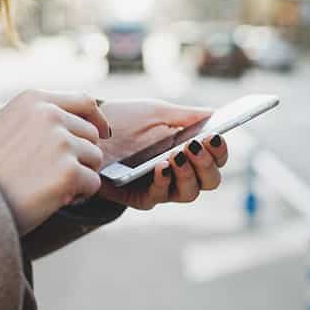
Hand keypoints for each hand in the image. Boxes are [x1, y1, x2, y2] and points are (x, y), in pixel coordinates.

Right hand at [0, 90, 110, 234]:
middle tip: (56, 175)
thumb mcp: (9, 126)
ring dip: (81, 175)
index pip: (85, 101)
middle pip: (92, 133)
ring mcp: (60, 142)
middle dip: (82, 155)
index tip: (104, 133)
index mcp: (34, 99)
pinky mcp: (68, 171)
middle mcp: (49, 114)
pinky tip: (55, 199)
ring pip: (95, 158)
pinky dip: (80, 194)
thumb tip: (88, 122)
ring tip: (50, 186)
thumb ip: (42, 117)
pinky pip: (93, 183)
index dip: (98, 119)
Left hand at [95, 100, 228, 209]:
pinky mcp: (139, 197)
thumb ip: (187, 115)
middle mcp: (181, 173)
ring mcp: (162, 187)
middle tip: (198, 146)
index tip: (216, 136)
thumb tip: (216, 114)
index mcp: (190, 152)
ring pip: (189, 193)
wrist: (89, 129)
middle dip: (207, 164)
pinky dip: (163, 181)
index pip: (216, 158)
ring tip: (179, 154)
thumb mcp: (157, 112)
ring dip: (188, 173)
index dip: (220, 151)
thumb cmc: (127, 120)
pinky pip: (158, 196)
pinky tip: (161, 165)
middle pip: (209, 180)